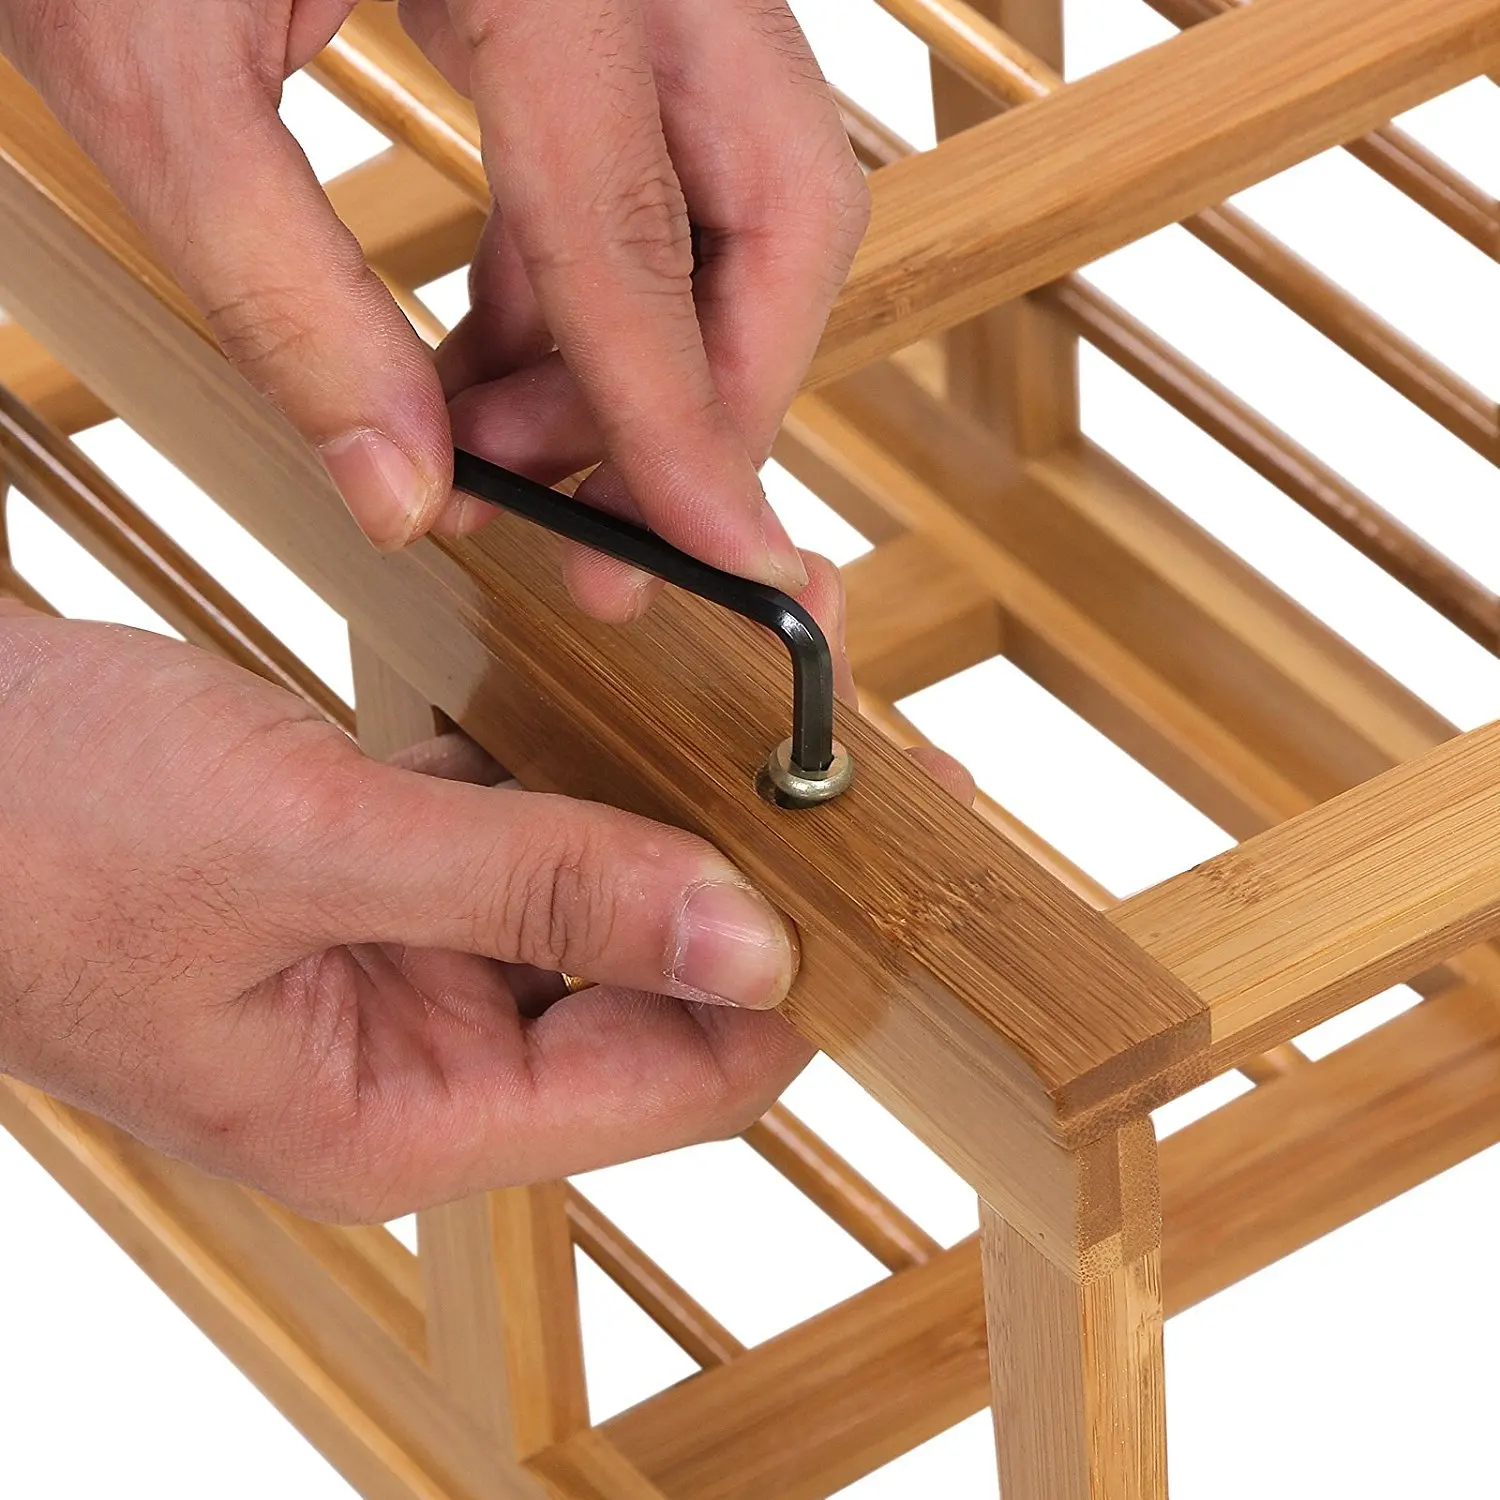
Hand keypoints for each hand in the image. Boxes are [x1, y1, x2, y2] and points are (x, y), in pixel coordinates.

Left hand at [0, 0, 866, 617]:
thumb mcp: (151, 72)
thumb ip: (282, 292)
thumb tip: (401, 490)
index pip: (639, 232)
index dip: (684, 424)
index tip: (724, 561)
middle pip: (774, 209)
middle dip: (709, 398)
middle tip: (617, 530)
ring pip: (730, 202)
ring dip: (634, 363)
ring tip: (496, 455)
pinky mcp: (598, 3)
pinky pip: (647, 173)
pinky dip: (585, 300)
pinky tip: (489, 374)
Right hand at [0, 570, 969, 1220]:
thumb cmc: (31, 823)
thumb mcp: (302, 843)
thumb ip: (532, 891)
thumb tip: (750, 941)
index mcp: (406, 1112)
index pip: (679, 1081)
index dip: (796, 981)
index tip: (887, 865)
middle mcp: (423, 1049)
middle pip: (656, 976)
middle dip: (752, 860)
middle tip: (849, 743)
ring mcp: (403, 955)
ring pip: (596, 883)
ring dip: (673, 789)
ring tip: (773, 684)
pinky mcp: (381, 869)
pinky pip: (521, 819)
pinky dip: (578, 750)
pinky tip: (644, 676)